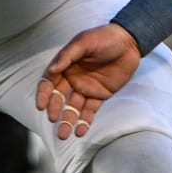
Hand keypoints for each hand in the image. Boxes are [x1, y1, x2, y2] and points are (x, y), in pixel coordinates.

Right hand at [36, 22, 143, 138]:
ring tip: (64, 134)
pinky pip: (90, 111)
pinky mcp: (100, 95)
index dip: (43, 94)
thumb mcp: (85, 42)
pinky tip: (80, 131)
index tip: (41, 105)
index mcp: (65, 65)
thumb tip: (52, 70)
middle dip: (54, 109)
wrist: (130, 42)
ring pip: (73, 107)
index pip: (49, 82)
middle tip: (53, 118)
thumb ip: (68, 56)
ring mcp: (86, 88)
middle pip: (59, 97)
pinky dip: (84, 121)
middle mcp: (73, 78)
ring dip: (67, 121)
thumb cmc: (104, 38)